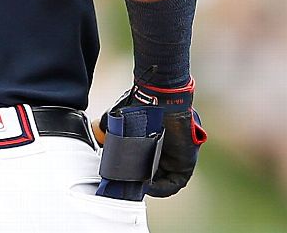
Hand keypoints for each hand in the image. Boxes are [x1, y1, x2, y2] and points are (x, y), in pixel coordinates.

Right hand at [112, 78, 206, 196]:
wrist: (160, 97)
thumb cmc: (140, 104)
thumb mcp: (118, 119)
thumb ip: (111, 132)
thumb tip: (101, 142)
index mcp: (150, 142)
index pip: (141, 164)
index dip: (131, 172)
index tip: (121, 176)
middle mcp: (163, 151)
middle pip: (152, 174)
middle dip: (139, 180)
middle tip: (127, 183)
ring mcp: (175, 157)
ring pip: (162, 180)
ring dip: (149, 185)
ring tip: (135, 185)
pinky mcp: (185, 163)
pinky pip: (174, 183)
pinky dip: (162, 188)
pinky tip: (148, 186)